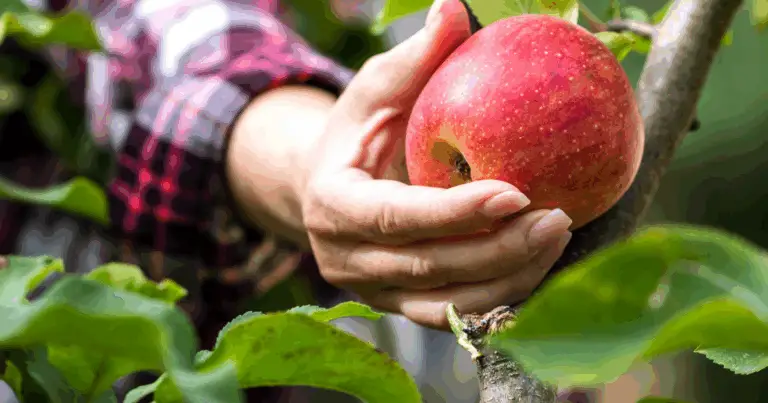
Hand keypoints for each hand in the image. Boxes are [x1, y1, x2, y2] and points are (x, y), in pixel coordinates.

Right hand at [299, 0, 572, 329]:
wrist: (325, 189)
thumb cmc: (356, 133)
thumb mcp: (375, 91)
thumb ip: (412, 61)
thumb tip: (455, 8)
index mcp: (332, 205)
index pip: (393, 217)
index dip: (453, 212)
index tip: (516, 192)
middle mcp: (345, 259)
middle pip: (429, 266)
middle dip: (497, 249)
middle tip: (558, 218)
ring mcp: (373, 290)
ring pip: (447, 302)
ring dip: (509, 277)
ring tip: (559, 237)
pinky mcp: (400, 305)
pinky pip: (454, 313)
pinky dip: (500, 297)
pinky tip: (540, 267)